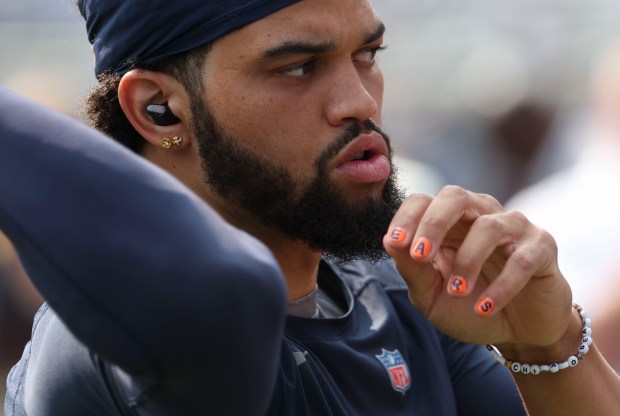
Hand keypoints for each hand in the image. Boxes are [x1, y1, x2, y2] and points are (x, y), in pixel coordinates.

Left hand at [383, 185, 572, 348]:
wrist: (517, 332)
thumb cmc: (468, 306)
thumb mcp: (431, 295)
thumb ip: (412, 269)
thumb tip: (389, 240)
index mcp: (448, 223)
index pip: (422, 201)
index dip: (407, 217)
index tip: (396, 242)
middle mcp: (480, 215)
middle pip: (455, 197)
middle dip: (433, 223)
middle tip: (419, 255)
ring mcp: (513, 228)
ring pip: (488, 226)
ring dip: (467, 261)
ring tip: (458, 293)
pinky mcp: (542, 247)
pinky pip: (522, 259)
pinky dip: (502, 285)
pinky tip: (485, 307)